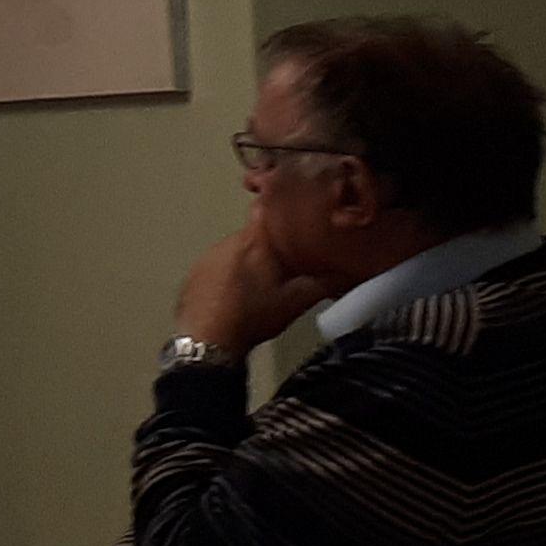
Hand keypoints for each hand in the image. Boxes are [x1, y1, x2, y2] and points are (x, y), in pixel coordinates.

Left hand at [172, 219, 325, 361]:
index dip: (286, 207)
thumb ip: (325, 282)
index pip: (270, 207)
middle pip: (255, 231)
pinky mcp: (195, 272)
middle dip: (273, 241)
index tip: (300, 213)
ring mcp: (208, 255)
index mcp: (256, 239)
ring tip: (266, 280)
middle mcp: (228, 240)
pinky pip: (219, 263)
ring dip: (252, 258)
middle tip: (293, 257)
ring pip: (238, 248)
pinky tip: (240, 292)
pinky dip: (231, 272)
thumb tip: (351, 272)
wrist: (206, 339)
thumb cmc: (253, 315)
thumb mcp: (297, 301)